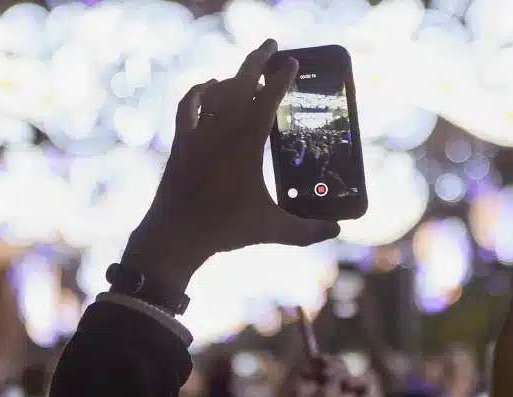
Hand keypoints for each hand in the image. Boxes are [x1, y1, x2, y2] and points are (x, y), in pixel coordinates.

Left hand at [122, 39, 340, 293]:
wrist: (175, 234)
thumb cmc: (226, 229)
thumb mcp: (273, 230)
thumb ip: (308, 230)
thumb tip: (337, 228)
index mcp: (245, 144)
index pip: (267, 99)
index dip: (281, 79)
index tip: (292, 63)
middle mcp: (220, 131)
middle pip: (240, 82)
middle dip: (257, 60)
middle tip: (272, 45)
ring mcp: (198, 134)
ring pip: (215, 91)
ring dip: (233, 77)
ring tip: (248, 72)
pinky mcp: (181, 142)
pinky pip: (189, 105)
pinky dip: (199, 91)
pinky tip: (207, 85)